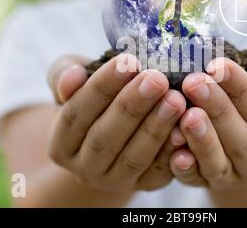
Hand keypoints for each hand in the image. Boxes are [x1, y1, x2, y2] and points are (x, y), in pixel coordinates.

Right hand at [46, 53, 185, 191]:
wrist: (114, 132)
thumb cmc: (95, 99)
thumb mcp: (74, 82)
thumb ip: (64, 75)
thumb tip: (72, 76)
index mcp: (61, 143)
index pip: (77, 114)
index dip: (102, 87)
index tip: (127, 61)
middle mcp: (84, 168)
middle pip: (105, 138)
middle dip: (133, 106)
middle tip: (157, 79)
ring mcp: (115, 180)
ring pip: (134, 157)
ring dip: (156, 127)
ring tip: (176, 99)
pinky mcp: (145, 185)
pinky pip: (159, 171)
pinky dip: (172, 149)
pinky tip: (185, 125)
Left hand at [169, 57, 246, 188]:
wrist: (235, 137)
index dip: (238, 86)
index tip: (217, 64)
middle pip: (239, 137)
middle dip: (216, 107)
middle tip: (193, 82)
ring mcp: (231, 176)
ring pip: (218, 161)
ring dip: (202, 138)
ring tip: (187, 115)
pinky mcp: (204, 183)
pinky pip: (195, 178)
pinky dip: (186, 167)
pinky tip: (176, 153)